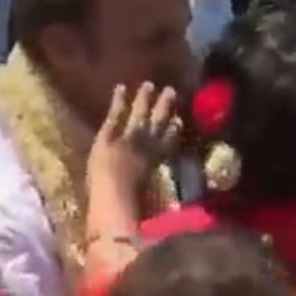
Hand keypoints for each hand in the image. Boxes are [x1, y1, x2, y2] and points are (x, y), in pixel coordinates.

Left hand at [86, 82, 181, 197]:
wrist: (117, 198)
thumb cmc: (139, 207)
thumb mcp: (160, 204)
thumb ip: (172, 206)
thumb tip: (187, 211)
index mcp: (161, 163)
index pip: (170, 143)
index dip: (174, 131)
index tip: (179, 120)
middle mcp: (149, 147)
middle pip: (158, 124)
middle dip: (164, 108)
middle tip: (171, 90)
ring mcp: (128, 139)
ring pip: (139, 115)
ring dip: (144, 100)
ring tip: (148, 84)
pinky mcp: (108, 138)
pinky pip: (115, 116)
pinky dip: (118, 101)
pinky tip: (120, 87)